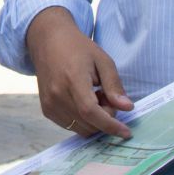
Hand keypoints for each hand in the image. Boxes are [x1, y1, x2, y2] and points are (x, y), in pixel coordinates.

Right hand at [25, 7, 133, 137]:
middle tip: (107, 97)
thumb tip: (127, 108)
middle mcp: (57, 95)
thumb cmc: (78, 48)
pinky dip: (83, 120)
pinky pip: (70, 126)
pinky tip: (83, 101)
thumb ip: (114, 85)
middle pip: (88, 124)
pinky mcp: (46, 110)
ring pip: (80, 129)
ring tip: (95, 97)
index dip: (110, 125)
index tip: (126, 132)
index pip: (91, 112)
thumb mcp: (102, 60)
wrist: (48, 42)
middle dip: (105, 118)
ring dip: (94, 121)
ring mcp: (49, 104)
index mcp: (72, 80)